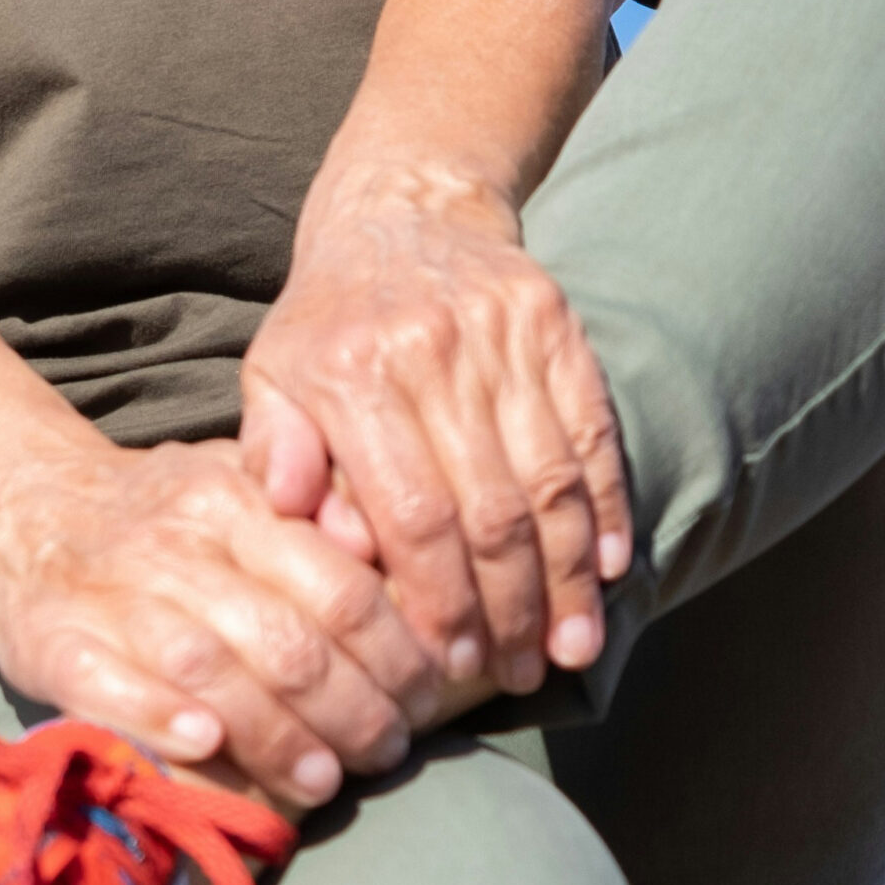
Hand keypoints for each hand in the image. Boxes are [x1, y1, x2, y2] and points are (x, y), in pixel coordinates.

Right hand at [0, 432, 443, 807]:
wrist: (23, 510)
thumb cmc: (160, 514)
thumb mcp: (237, 483)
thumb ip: (313, 510)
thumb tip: (384, 547)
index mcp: (231, 500)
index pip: (339, 585)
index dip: (396, 654)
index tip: (426, 698)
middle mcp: (174, 543)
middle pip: (286, 642)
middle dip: (353, 712)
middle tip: (386, 751)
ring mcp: (109, 594)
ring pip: (211, 672)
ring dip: (278, 737)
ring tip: (325, 781)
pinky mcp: (52, 641)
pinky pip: (110, 685)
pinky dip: (161, 719)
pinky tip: (209, 748)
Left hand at [238, 168, 631, 698]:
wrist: (401, 208)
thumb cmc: (326, 321)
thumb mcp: (273, 376)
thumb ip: (277, 454)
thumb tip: (311, 530)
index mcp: (351, 374)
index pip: (412, 514)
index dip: (439, 598)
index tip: (450, 664)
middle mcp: (430, 353)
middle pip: (489, 510)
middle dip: (509, 609)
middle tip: (518, 676)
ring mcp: (500, 335)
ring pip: (551, 481)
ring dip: (568, 578)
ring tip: (571, 647)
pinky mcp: (554, 324)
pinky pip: (591, 432)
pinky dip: (606, 507)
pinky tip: (611, 571)